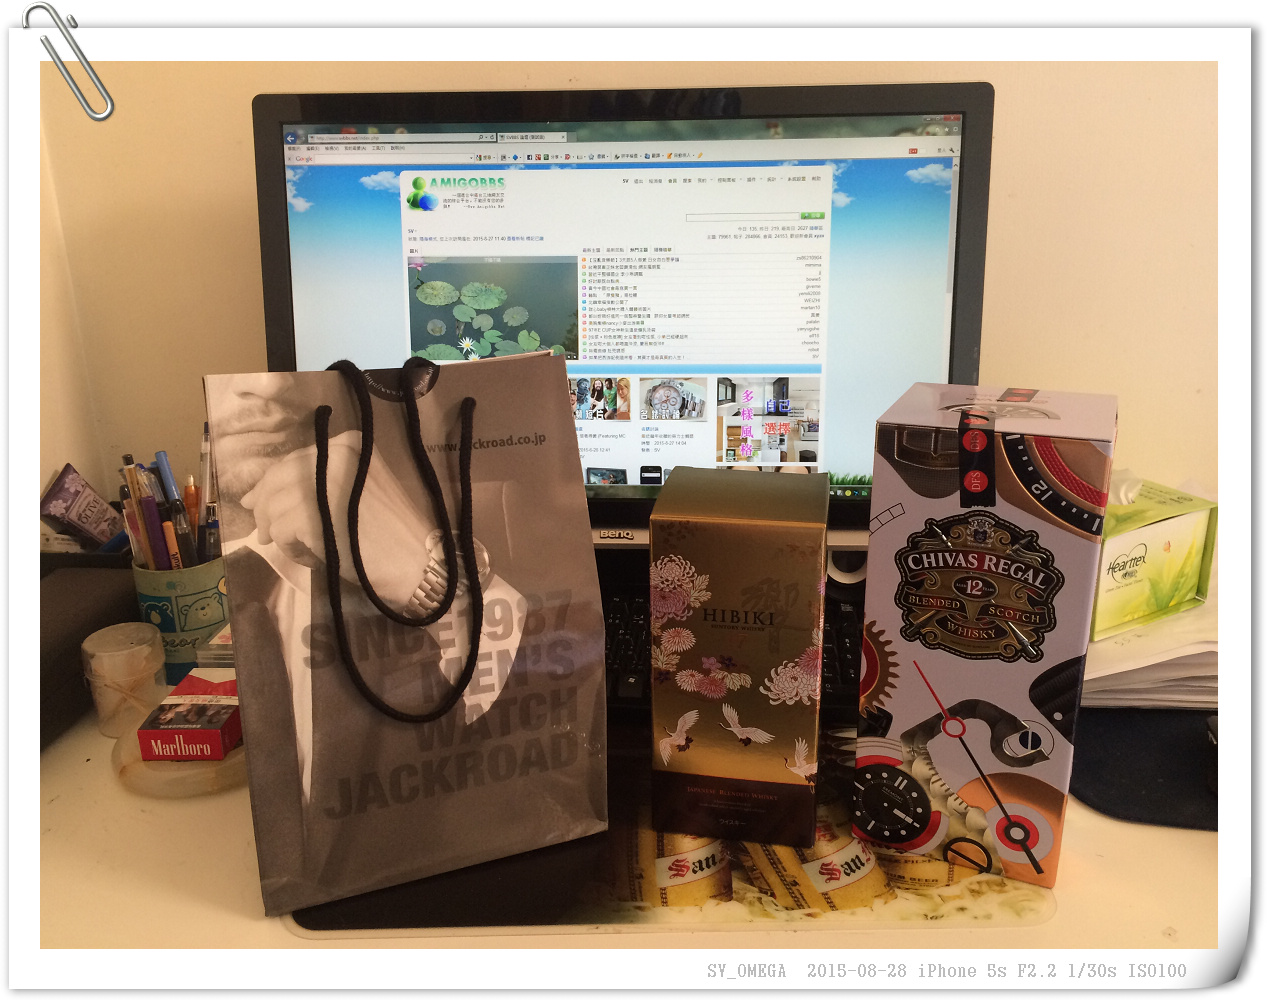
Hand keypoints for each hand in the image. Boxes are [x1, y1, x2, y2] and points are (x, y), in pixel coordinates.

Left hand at [241, 430, 434, 607]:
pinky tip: (306, 556)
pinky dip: (288, 546)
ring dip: (275, 529)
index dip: (273, 480)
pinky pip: (281, 529)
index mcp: (348, 445)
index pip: (296, 459)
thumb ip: (325, 482)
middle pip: (279, 478)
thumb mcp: (363, 490)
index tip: (259, 498)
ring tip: (284, 546)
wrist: (416, 560)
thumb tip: (269, 494)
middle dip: (264, 505)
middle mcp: (333, 455)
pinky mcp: (311, 513)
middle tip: (260, 529)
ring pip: (275, 505)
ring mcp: (320, 482)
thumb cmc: (395, 531)